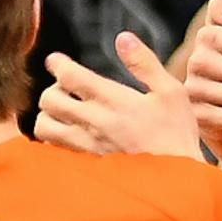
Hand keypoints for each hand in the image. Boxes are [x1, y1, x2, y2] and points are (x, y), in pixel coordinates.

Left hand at [37, 38, 201, 160]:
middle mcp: (95, 123)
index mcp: (114, 101)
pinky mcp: (85, 165)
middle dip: (52, 89)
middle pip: (49, 99)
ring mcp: (87, 147)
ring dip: (49, 115)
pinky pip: (53, 149)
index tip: (56, 61)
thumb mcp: (171, 92)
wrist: (177, 182)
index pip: (70, 76)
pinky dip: (54, 139)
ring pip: (44, 126)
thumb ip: (145, 63)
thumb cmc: (176, 134)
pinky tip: (70, 136)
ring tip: (65, 113)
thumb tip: (123, 38)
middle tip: (65, 89)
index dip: (57, 64)